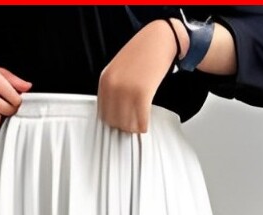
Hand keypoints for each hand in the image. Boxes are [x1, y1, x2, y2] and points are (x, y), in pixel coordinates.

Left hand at [97, 18, 185, 133]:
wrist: (159, 39)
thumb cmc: (142, 53)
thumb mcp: (118, 69)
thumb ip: (113, 88)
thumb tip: (114, 111)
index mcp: (105, 80)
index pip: (103, 113)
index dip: (113, 121)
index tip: (121, 122)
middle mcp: (113, 86)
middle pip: (114, 121)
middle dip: (124, 125)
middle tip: (131, 124)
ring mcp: (127, 90)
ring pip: (127, 124)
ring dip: (134, 127)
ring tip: (138, 123)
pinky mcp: (143, 94)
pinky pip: (141, 121)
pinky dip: (143, 126)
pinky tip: (146, 123)